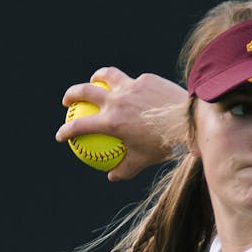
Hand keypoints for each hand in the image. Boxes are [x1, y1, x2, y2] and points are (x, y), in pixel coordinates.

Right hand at [56, 67, 188, 180]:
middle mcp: (117, 100)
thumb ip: (124, 169)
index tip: (60, 135)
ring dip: (97, 77)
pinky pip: (134, 81)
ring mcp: (131, 86)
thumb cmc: (165, 144)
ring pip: (107, 75)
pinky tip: (133, 88)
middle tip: (68, 101)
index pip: (80, 126)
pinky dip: (130, 85)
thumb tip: (111, 176)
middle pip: (84, 91)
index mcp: (112, 122)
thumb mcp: (143, 161)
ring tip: (95, 80)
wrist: (190, 122)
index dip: (66, 131)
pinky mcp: (146, 79)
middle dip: (71, 95)